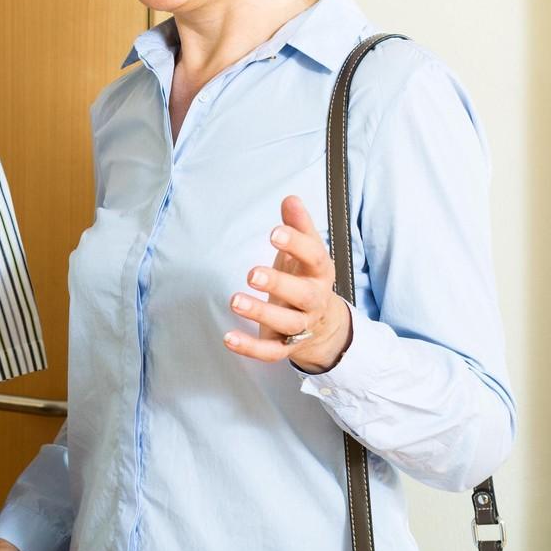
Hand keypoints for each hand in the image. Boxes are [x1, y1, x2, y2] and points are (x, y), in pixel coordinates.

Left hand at [224, 195, 352, 373]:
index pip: (314, 257)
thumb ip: (298, 226)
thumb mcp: (306, 251)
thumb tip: (290, 199)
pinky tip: (228, 337)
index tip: (273, 233)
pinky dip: (250, 347)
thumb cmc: (305, 277)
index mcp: (320, 273)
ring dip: (261, 313)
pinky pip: (271, 352)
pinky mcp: (285, 346)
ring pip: (286, 324)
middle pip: (302, 295)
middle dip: (279, 284)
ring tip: (235, 300)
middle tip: (252, 273)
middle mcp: (314, 300)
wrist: (323, 323)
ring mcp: (301, 326)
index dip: (296, 244)